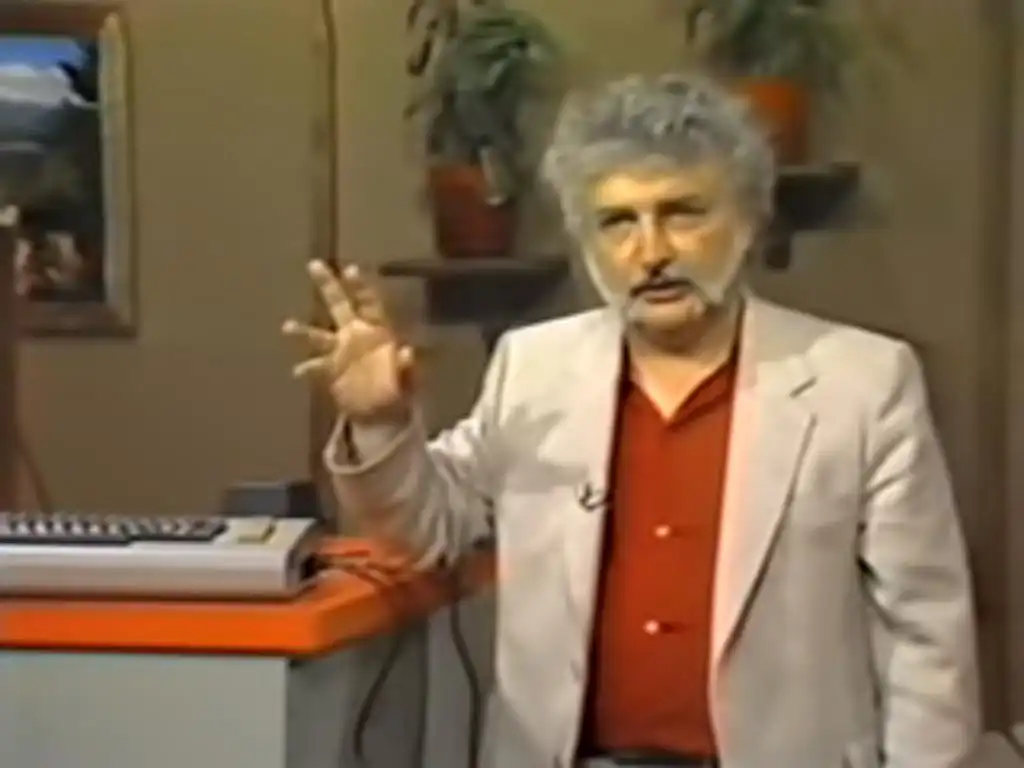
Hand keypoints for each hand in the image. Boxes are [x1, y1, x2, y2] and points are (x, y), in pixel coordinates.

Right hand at [283, 260, 415, 423]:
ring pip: (319, 336)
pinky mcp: (330, 372)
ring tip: (287, 326)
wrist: (383, 413)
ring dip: (303, 331)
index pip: (369, 303)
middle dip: (328, 285)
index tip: (350, 270)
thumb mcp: (410, 380)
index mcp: (377, 331)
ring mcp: (340, 352)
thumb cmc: (400, 390)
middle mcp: (355, 335)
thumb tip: (408, 352)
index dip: (360, 287)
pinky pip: (316, 367)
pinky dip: (307, 369)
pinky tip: (298, 372)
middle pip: (339, 305)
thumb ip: (408, 366)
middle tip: (315, 264)